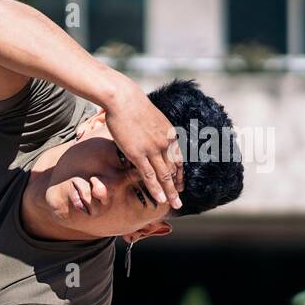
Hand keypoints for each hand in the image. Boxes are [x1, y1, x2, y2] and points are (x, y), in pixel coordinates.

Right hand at [104, 81, 183, 208]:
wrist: (123, 99)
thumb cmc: (132, 105)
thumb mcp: (151, 118)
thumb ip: (155, 130)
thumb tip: (151, 134)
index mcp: (169, 134)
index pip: (178, 159)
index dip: (180, 174)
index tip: (180, 184)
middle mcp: (165, 143)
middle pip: (174, 170)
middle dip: (177, 187)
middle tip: (179, 201)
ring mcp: (152, 149)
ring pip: (164, 176)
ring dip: (170, 192)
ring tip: (174, 205)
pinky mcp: (138, 154)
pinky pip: (149, 175)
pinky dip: (156, 188)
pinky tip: (160, 198)